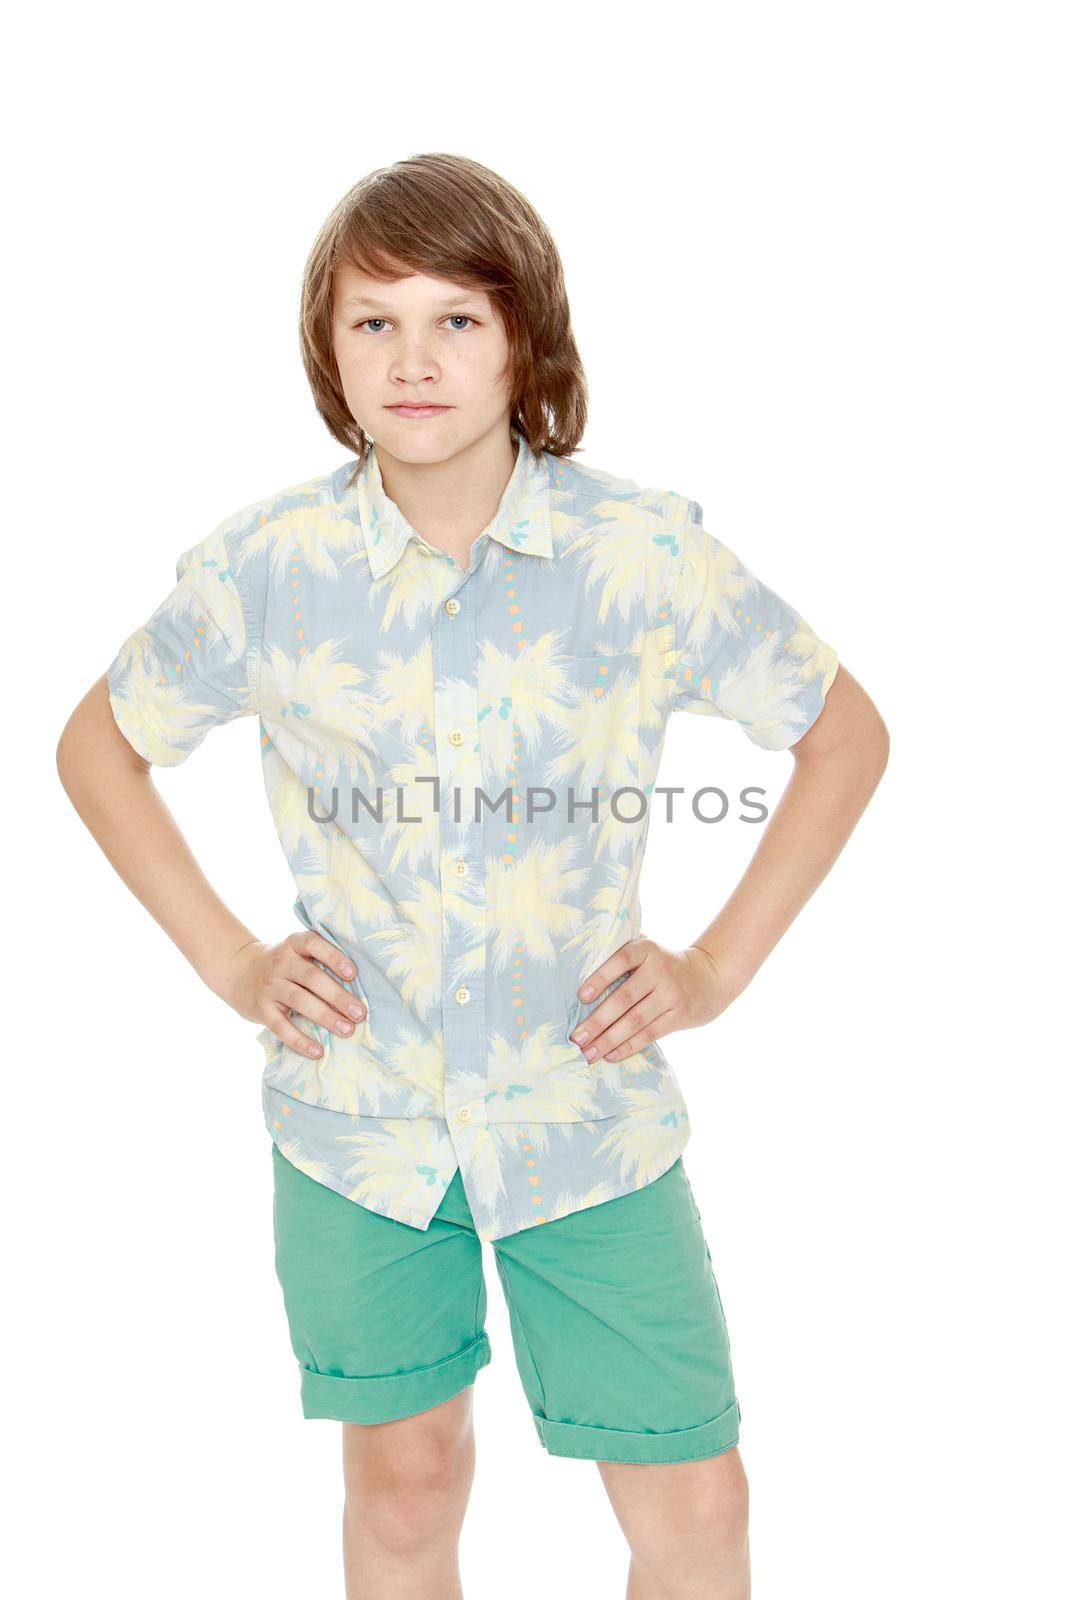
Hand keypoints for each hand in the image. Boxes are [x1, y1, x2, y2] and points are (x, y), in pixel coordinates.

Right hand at [218, 932, 366, 1058]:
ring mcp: (270, 985)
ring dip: (326, 1016)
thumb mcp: (297, 952)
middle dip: (338, 996)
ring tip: (348, 1030)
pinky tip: (317, 1051)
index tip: (352, 974)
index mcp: (295, 944)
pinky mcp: (261, 1009)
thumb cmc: (284, 964)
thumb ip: (321, 960)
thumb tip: (363, 984)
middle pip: (312, 978)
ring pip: (299, 1000)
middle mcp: (281, 962)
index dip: (333, 957)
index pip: (314, 944)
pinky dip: (299, 1041)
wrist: (239, 971)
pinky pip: (280, 1026)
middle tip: (360, 1013)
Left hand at [569, 938, 737, 1062]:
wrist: (710, 975)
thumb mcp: (648, 950)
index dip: (600, 978)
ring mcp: (671, 995)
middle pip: (624, 998)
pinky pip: (649, 1034)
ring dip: (609, 1040)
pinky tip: (610, 1055)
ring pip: (635, 1021)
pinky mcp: (679, 1016)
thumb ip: (621, 955)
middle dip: (597, 1021)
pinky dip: (628, 1046)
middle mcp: (660, 971)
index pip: (621, 961)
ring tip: (588, 1052)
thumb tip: (578, 970)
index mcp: (647, 950)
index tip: (581, 997)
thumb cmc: (664, 963)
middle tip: (576, 1038)